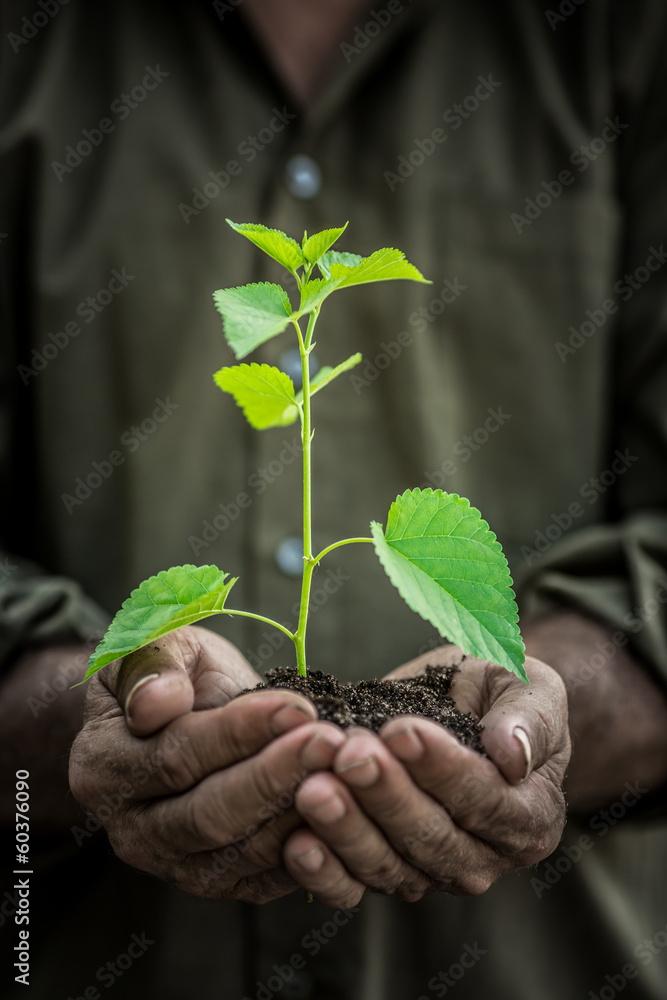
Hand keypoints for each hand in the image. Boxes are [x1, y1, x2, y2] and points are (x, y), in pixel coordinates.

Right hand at [69, 625, 345, 902]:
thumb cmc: (175, 673)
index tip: (295, 706)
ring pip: (244, 853)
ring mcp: (176, 864)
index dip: (238, 733)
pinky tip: (346, 807)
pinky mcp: (222, 881)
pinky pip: (268, 878)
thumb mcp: (158, 644)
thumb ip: (153, 665)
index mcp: (105, 767)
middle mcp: (134, 829)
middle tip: (330, 741)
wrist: (185, 716)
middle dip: (277, 777)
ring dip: (302, 811)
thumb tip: (159, 703)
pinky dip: (312, 848)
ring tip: (347, 768)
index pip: (175, 756)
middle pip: (210, 815)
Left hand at [283, 646, 569, 907]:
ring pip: (388, 864)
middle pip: (432, 837)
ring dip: (347, 829)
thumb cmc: (501, 695)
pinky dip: (324, 870)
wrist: (466, 707)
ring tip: (312, 789)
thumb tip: (513, 755)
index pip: (484, 799)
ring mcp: (432, 871)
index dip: (442, 768)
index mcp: (529, 815)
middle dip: (386, 795)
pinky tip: (296, 844)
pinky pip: (353, 884)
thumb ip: (527, 719)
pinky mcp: (386, 872)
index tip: (402, 731)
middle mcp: (485, 856)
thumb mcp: (529, 687)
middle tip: (349, 755)